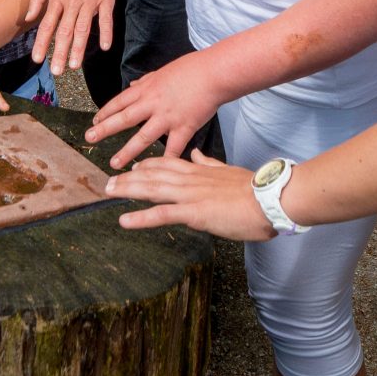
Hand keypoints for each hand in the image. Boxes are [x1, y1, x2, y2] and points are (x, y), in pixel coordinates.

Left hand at [25, 0, 117, 73]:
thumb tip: (29, 19)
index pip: (47, 25)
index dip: (42, 43)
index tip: (37, 60)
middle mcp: (71, 2)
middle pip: (64, 31)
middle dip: (59, 53)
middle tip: (57, 71)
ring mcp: (89, 1)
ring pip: (83, 28)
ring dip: (78, 48)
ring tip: (74, 65)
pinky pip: (106, 18)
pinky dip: (106, 32)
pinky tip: (105, 47)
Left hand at [85, 53, 222, 168]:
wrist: (213, 73)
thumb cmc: (190, 69)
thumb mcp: (162, 71)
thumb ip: (146, 81)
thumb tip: (132, 84)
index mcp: (146, 89)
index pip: (120, 102)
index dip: (106, 112)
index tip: (94, 122)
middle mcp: (153, 103)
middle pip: (124, 118)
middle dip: (105, 130)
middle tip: (89, 139)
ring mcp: (167, 116)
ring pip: (143, 137)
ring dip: (127, 151)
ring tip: (114, 163)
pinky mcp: (184, 127)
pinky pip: (173, 148)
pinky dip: (165, 160)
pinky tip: (156, 172)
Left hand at [105, 150, 272, 240]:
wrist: (269, 198)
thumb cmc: (253, 189)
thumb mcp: (227, 170)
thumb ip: (209, 163)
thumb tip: (197, 154)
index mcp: (199, 170)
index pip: (166, 163)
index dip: (147, 165)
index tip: (134, 166)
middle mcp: (189, 179)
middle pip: (151, 175)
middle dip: (128, 178)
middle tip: (108, 182)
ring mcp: (189, 195)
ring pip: (151, 190)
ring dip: (127, 191)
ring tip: (108, 194)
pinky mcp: (194, 213)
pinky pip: (161, 214)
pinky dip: (140, 218)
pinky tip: (124, 221)